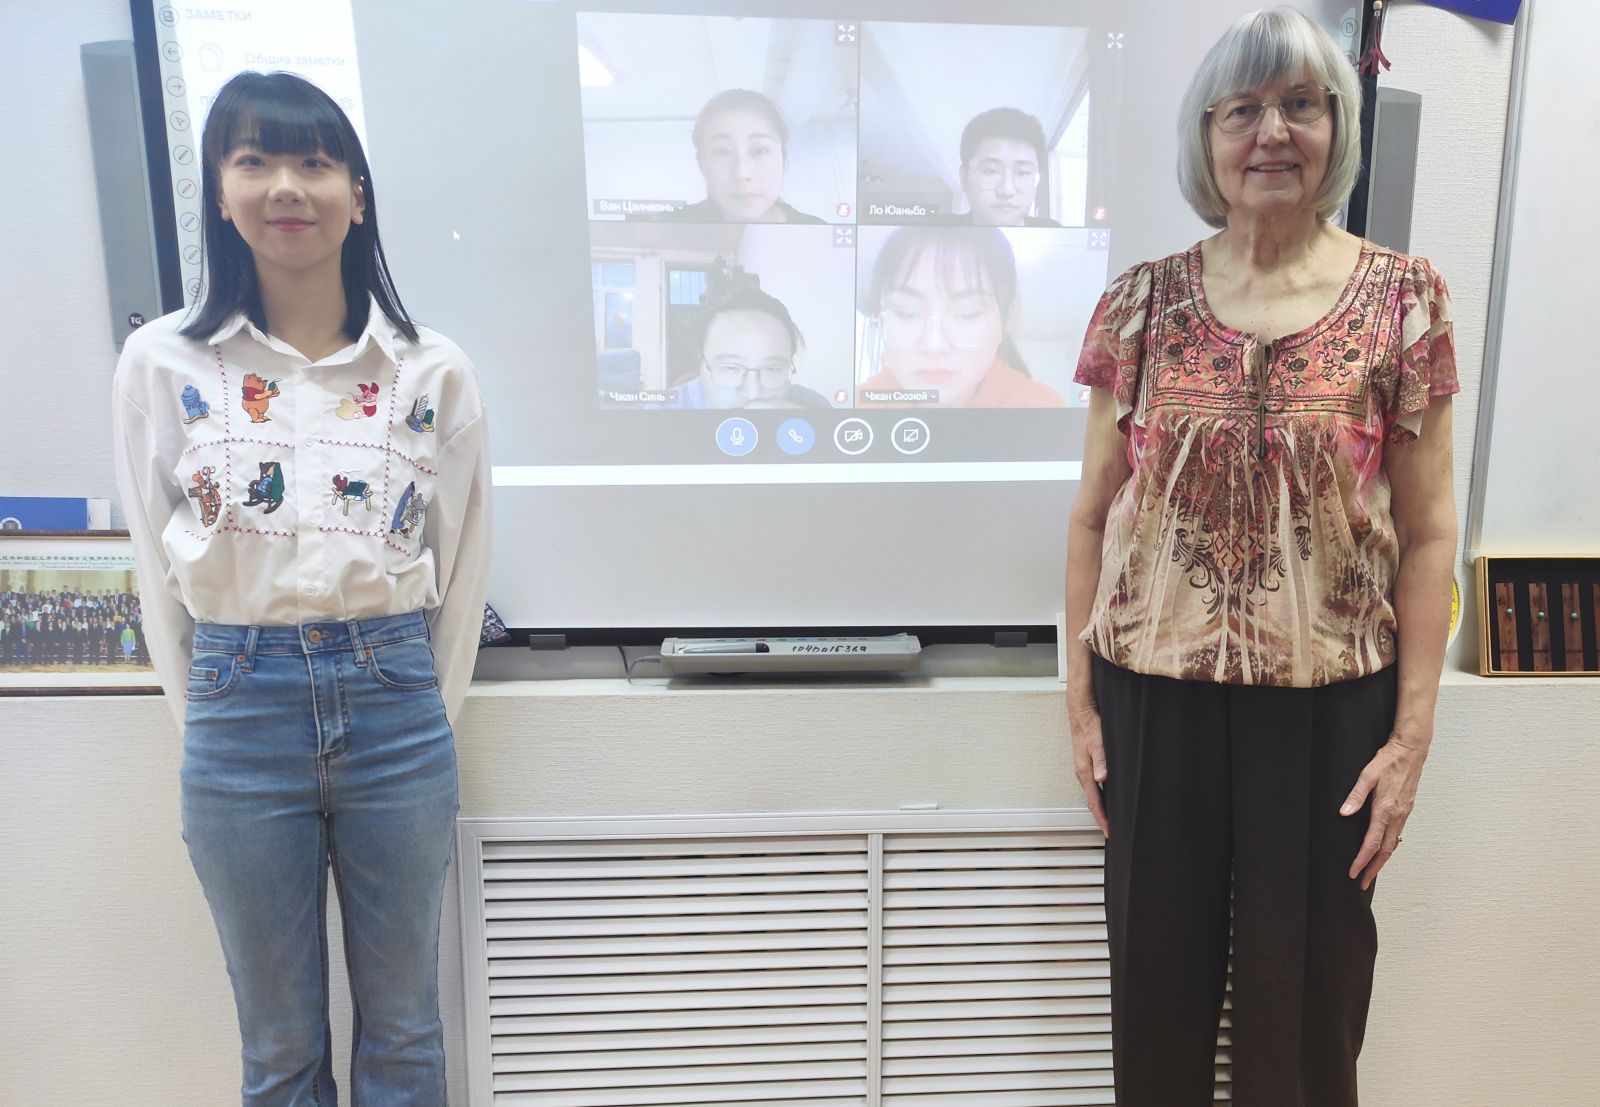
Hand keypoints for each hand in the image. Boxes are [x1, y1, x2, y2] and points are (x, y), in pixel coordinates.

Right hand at [1069, 702, 1109, 837]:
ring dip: (1101, 808)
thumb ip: (1101, 761)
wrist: (1081, 714)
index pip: (1094, 802)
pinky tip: (1108, 797)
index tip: (1109, 832)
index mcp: (1085, 772)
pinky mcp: (1087, 765)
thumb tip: (1102, 779)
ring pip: (1093, 795)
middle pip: (1092, 802)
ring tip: (1111, 819)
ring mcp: (1084, 770)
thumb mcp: (1099, 743)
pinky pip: (1093, 787)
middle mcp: (1083, 774)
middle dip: (1101, 818)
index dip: (1102, 818)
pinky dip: (1100, 796)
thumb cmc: (1090, 727)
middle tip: (1112, 831)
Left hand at [1341, 734, 1428, 890]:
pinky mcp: (1406, 810)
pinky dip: (1389, 847)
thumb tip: (1344, 813)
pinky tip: (1383, 850)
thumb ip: (1356, 795)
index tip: (1353, 873)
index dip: (1362, 860)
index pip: (1372, 843)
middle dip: (1373, 869)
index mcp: (1385, 810)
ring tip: (1371, 872)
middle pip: (1385, 851)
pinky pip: (1397, 835)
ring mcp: (1403, 814)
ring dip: (1382, 861)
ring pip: (1392, 844)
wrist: (1411, 751)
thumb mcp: (1367, 775)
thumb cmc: (1388, 761)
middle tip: (1363, 883)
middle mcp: (1396, 816)